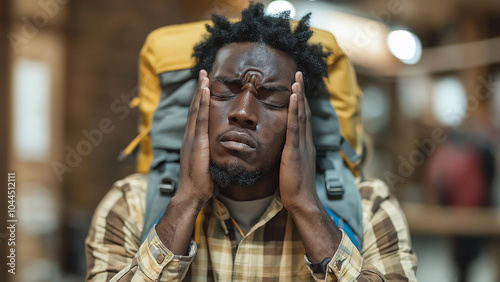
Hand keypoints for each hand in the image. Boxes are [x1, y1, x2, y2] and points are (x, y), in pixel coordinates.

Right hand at [176, 69, 212, 205]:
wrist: (191, 194)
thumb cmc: (201, 184)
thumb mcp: (208, 165)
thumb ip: (211, 155)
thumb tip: (221, 153)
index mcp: (193, 140)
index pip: (196, 116)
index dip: (200, 100)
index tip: (205, 87)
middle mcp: (190, 135)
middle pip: (194, 108)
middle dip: (199, 90)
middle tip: (203, 74)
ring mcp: (192, 137)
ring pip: (196, 109)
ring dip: (200, 91)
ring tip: (204, 76)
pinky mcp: (196, 141)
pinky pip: (200, 118)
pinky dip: (202, 103)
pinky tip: (205, 90)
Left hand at [279, 71, 318, 211]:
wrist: (302, 201)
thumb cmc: (294, 188)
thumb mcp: (291, 166)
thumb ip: (288, 154)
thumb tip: (282, 149)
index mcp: (304, 145)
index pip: (303, 119)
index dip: (300, 102)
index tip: (297, 87)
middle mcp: (306, 142)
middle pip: (304, 112)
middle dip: (301, 92)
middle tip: (298, 74)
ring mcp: (302, 145)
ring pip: (301, 115)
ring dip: (299, 95)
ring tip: (296, 78)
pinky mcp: (295, 150)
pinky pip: (295, 126)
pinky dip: (295, 109)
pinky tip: (294, 96)